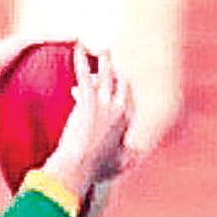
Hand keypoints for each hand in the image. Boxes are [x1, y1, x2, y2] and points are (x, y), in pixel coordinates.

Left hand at [45, 45, 136, 199]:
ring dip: (103, 60)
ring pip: (106, 75)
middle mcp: (118, 109)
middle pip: (120, 83)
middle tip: (108, 59)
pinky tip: (76, 48)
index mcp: (125, 121)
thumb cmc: (95, 169)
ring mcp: (104, 104)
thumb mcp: (118, 165)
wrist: (79, 167)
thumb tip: (139, 155)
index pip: (125, 99)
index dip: (117, 91)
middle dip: (115, 70)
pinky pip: (84, 76)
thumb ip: (130, 157)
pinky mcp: (87, 103)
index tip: (107, 88)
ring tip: (100, 47)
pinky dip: (80, 61)